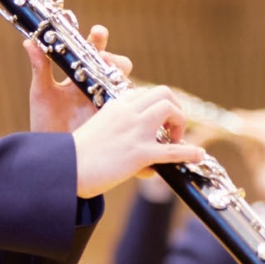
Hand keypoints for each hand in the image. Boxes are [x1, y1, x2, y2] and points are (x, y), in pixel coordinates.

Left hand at [27, 25, 130, 134]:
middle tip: (104, 60)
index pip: (94, 51)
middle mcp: (98, 87)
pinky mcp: (116, 124)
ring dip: (123, 82)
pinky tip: (124, 106)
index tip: (97, 32)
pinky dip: (133, 109)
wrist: (50, 156)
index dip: (99, 39)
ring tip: (110, 83)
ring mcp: (109, 105)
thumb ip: (40, 68)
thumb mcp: (42, 93)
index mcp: (81, 75)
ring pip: (128, 87)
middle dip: (116, 60)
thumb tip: (30, 42)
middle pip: (118, 66)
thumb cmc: (45, 122)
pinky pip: (131, 114)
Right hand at [70, 85, 201, 197]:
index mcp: (117, 105)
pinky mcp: (139, 153)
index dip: (160, 106)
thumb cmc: (79, 156)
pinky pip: (173, 150)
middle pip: (164, 94)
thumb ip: (122, 135)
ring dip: (180, 124)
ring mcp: (135, 131)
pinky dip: (189, 152)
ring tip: (176, 141)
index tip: (160, 124)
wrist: (65, 170)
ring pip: (170, 110)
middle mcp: (128, 112)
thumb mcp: (101, 133)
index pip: (148, 93)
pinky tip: (198, 155)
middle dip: (175, 109)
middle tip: (171, 130)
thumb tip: (144, 157)